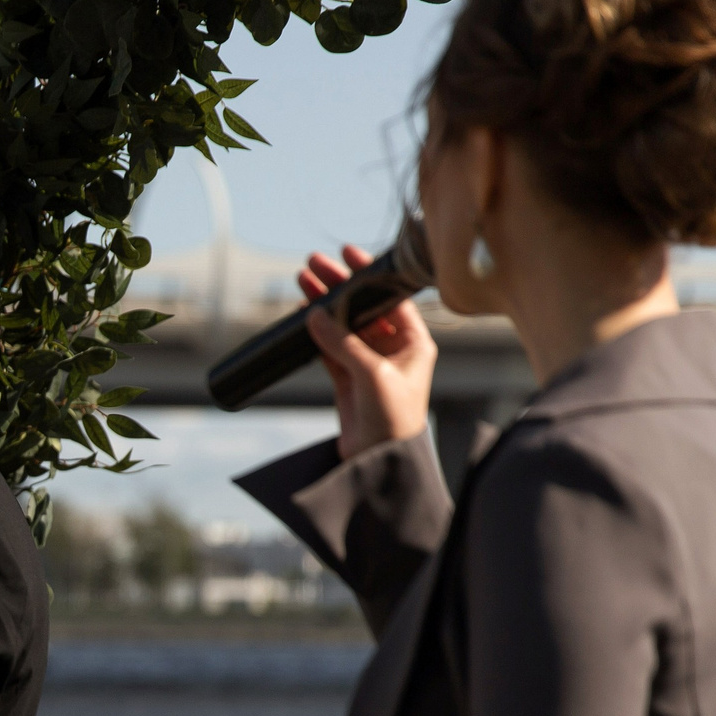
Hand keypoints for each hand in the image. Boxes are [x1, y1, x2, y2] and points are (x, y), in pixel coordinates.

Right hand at [299, 244, 437, 459]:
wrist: (380, 461)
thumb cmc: (394, 418)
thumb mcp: (373, 374)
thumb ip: (343, 343)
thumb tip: (315, 315)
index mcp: (414, 342)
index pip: (391, 297)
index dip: (369, 274)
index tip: (347, 254)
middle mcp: (394, 348)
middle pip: (363, 306)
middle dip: (339, 285)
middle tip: (313, 264)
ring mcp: (369, 363)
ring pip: (343, 325)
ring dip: (323, 305)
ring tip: (302, 281)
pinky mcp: (348, 379)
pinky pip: (329, 348)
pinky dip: (315, 332)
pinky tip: (301, 315)